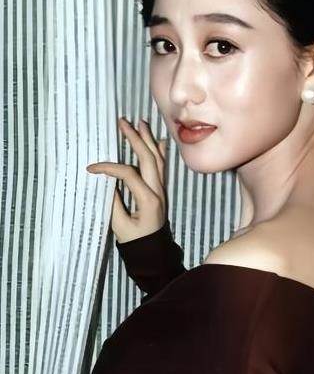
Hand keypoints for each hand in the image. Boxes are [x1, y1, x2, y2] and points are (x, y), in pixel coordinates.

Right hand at [86, 117, 168, 243]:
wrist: (154, 251)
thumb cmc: (135, 241)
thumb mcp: (120, 226)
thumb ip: (114, 204)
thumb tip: (107, 183)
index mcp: (148, 200)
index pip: (128, 174)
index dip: (109, 168)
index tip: (91, 169)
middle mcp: (158, 190)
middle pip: (148, 158)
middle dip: (135, 139)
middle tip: (123, 123)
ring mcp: (162, 189)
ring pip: (157, 159)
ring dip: (148, 140)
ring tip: (140, 122)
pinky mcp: (161, 189)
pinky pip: (163, 166)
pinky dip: (160, 152)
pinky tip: (159, 140)